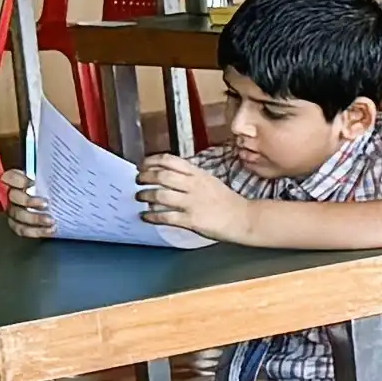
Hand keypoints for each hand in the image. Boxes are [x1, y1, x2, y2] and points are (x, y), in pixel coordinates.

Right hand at [0, 167, 56, 240]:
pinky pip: (22, 230)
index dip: (17, 180)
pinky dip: (36, 231)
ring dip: (34, 219)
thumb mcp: (54, 178)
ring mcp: (14, 211)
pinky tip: (50, 230)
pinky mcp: (18, 225)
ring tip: (51, 220)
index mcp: (18, 180)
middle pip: (13, 197)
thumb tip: (65, 162)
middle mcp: (13, 195)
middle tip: (45, 203)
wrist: (58, 206)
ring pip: (17, 215)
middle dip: (28, 201)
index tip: (33, 182)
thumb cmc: (54, 188)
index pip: (9, 177)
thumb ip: (54, 173)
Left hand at [131, 155, 252, 242]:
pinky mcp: (192, 220)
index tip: (142, 164)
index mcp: (198, 174)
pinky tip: (145, 216)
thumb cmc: (227, 201)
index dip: (152, 161)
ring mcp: (192, 203)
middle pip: (162, 175)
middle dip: (145, 177)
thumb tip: (167, 177)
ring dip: (145, 195)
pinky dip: (152, 216)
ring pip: (160, 195)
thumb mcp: (209, 181)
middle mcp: (194, 185)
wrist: (244, 218)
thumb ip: (190, 177)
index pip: (170, 160)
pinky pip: (166, 216)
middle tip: (137, 180)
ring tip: (139, 196)